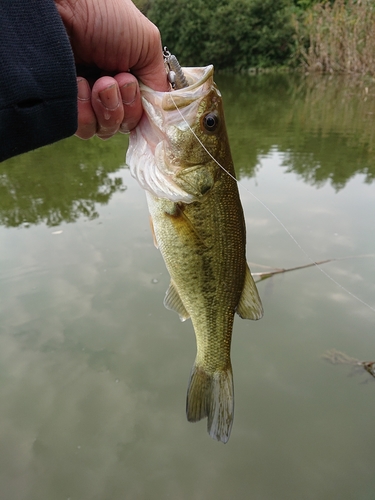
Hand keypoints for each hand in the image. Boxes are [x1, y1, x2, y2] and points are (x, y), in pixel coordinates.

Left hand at [55, 0, 168, 139]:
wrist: (61, 5)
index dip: (141, 108)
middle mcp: (109, 89)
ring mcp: (86, 99)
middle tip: (111, 80)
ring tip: (95, 81)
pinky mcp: (66, 106)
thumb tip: (162, 114)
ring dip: (106, 108)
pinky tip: (79, 84)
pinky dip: (84, 112)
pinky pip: (84, 129)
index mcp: (129, 75)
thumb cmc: (104, 14)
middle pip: (126, 125)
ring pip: (106, 130)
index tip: (130, 83)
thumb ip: (159, 82)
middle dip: (123, 107)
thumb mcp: (147, 44)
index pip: (144, 113)